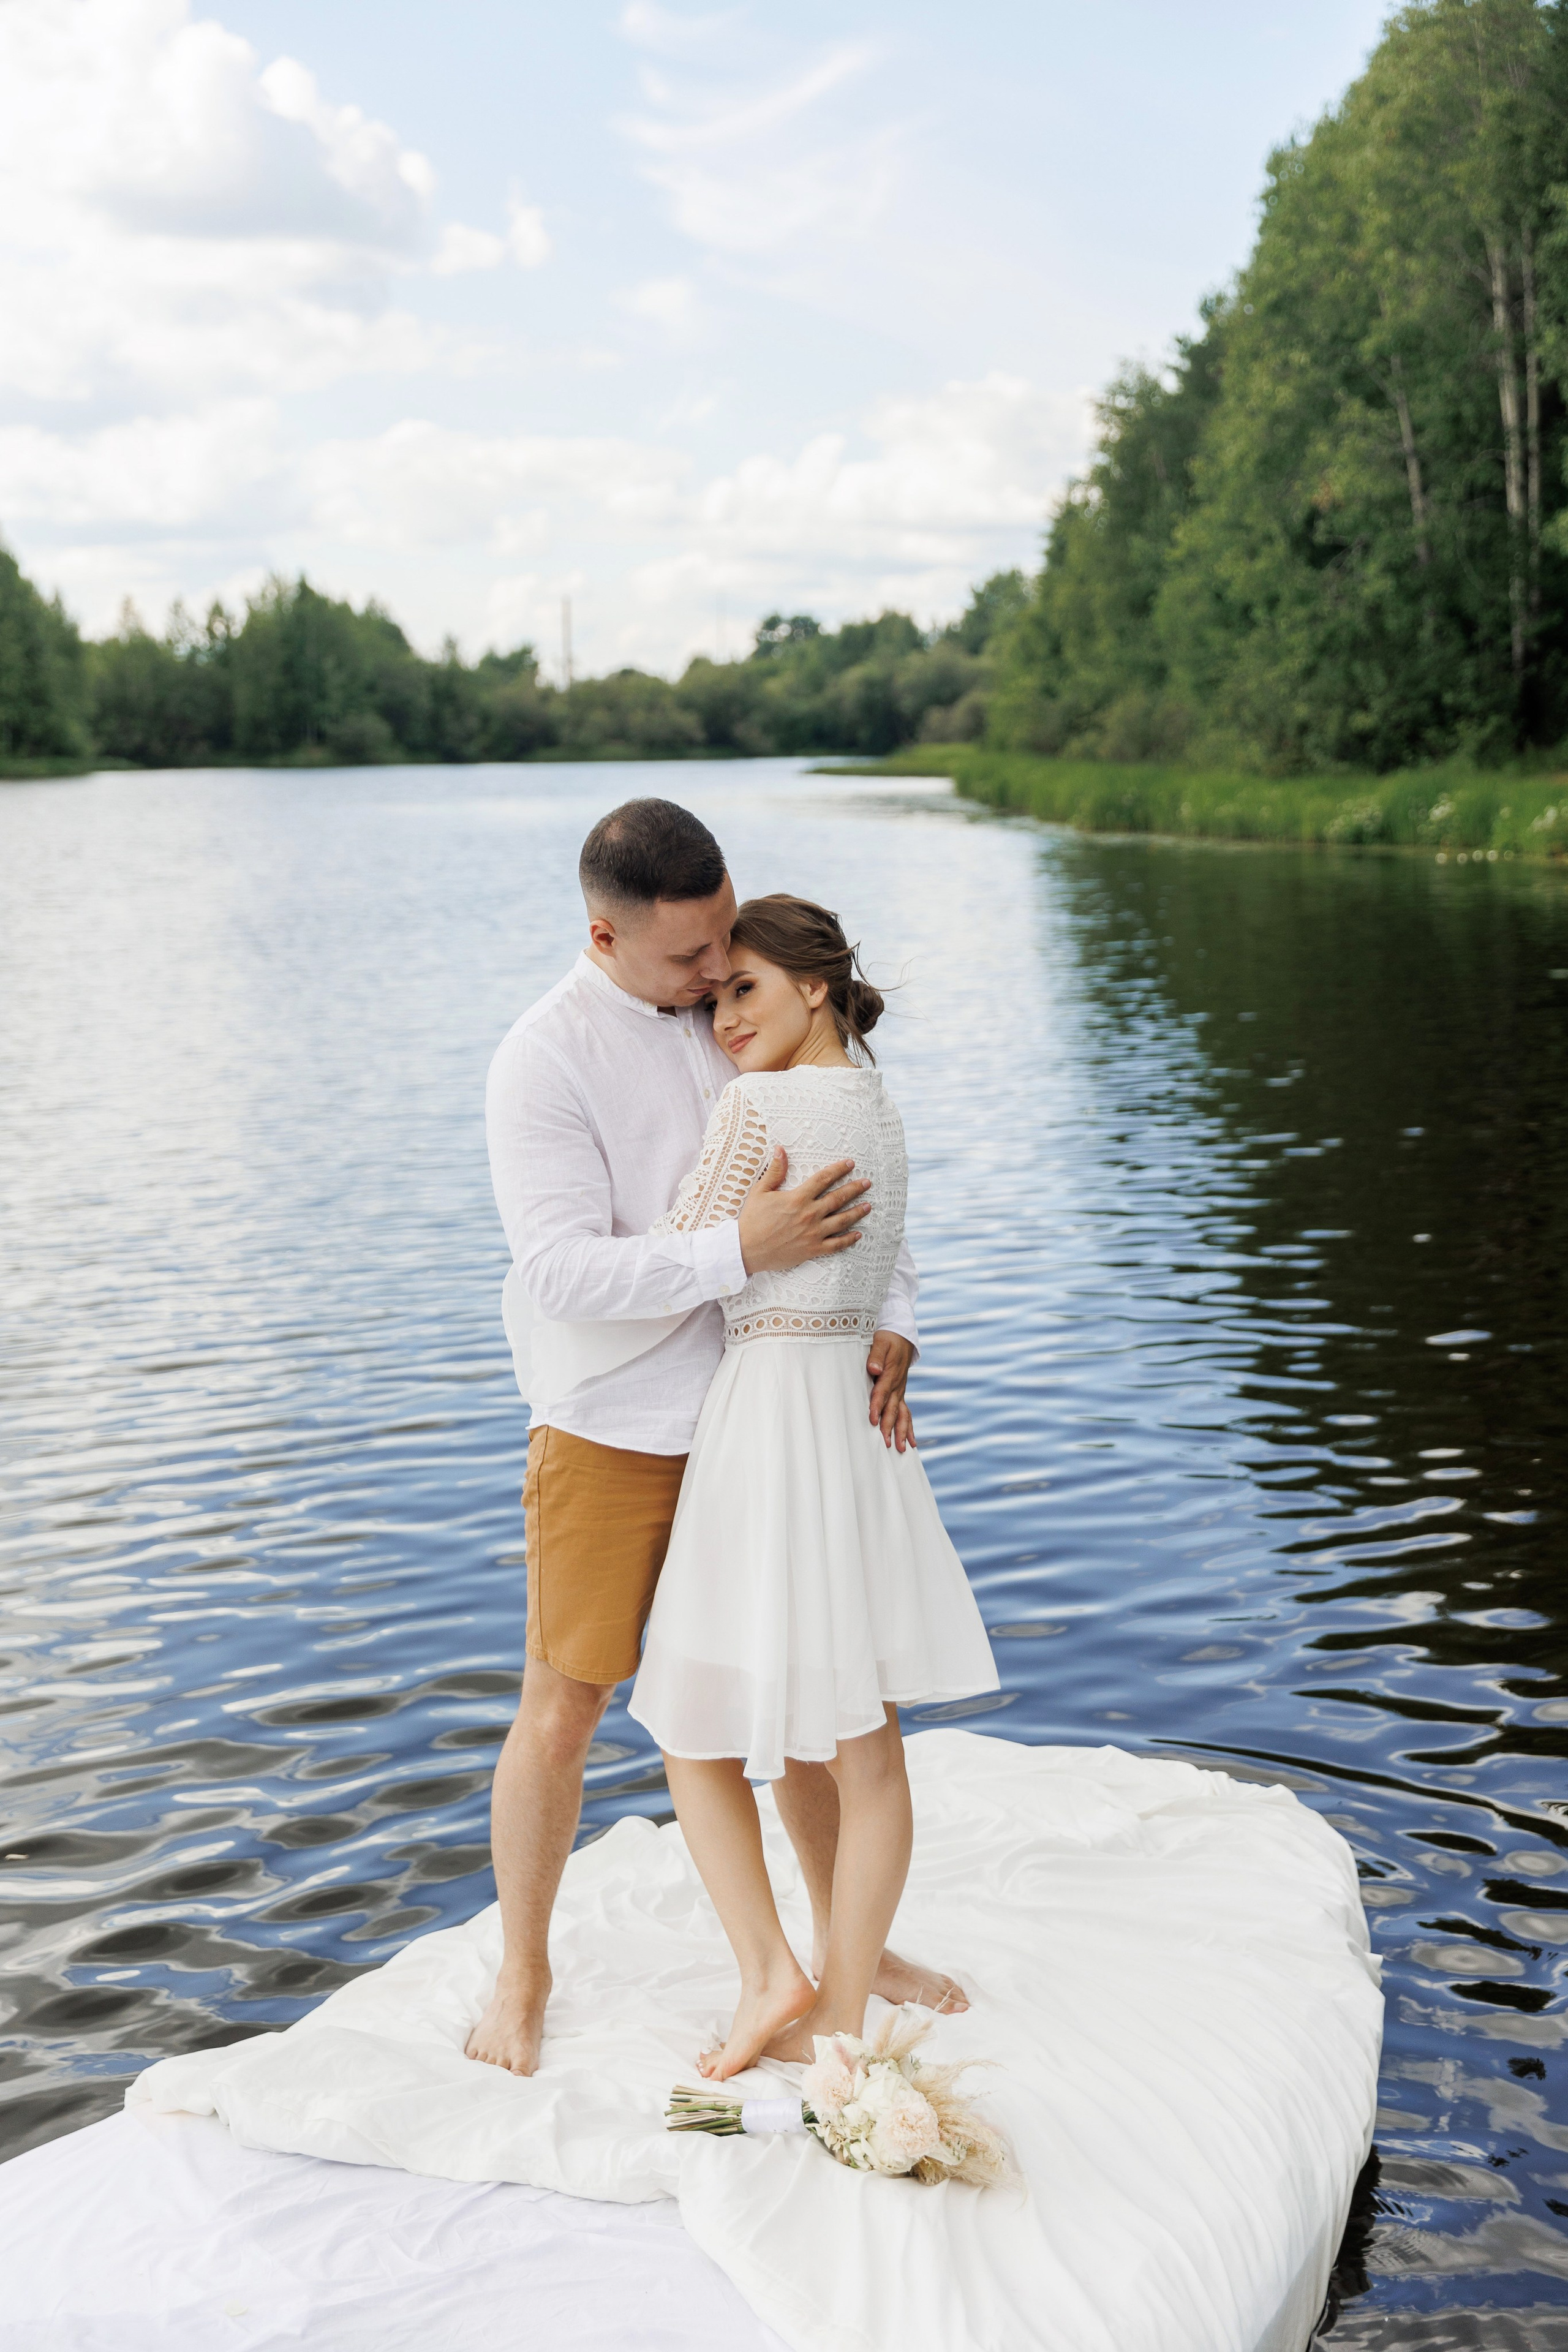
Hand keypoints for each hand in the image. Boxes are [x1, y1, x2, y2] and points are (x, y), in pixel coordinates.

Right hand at [738, 1148, 871, 1275]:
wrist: (746, 1250)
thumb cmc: (752, 1220)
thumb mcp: (760, 1191)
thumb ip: (775, 1171)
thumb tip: (780, 1149)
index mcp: (798, 1198)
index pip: (823, 1179)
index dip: (838, 1169)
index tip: (850, 1163)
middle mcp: (809, 1214)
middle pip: (838, 1198)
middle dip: (855, 1188)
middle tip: (867, 1183)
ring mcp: (813, 1233)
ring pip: (842, 1220)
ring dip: (857, 1212)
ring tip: (868, 1205)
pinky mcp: (813, 1249)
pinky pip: (836, 1245)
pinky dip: (849, 1239)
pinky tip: (858, 1234)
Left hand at [866, 1331, 914, 1451]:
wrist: (901, 1336)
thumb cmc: (888, 1338)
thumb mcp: (881, 1342)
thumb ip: (875, 1355)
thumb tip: (873, 1369)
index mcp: (890, 1374)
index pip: (882, 1393)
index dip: (877, 1406)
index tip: (873, 1420)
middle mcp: (897, 1386)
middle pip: (893, 1409)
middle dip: (889, 1427)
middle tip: (885, 1443)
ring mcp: (901, 1391)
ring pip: (902, 1414)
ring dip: (901, 1432)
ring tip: (901, 1449)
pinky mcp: (901, 1394)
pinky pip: (906, 1413)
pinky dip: (908, 1428)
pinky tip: (911, 1442)